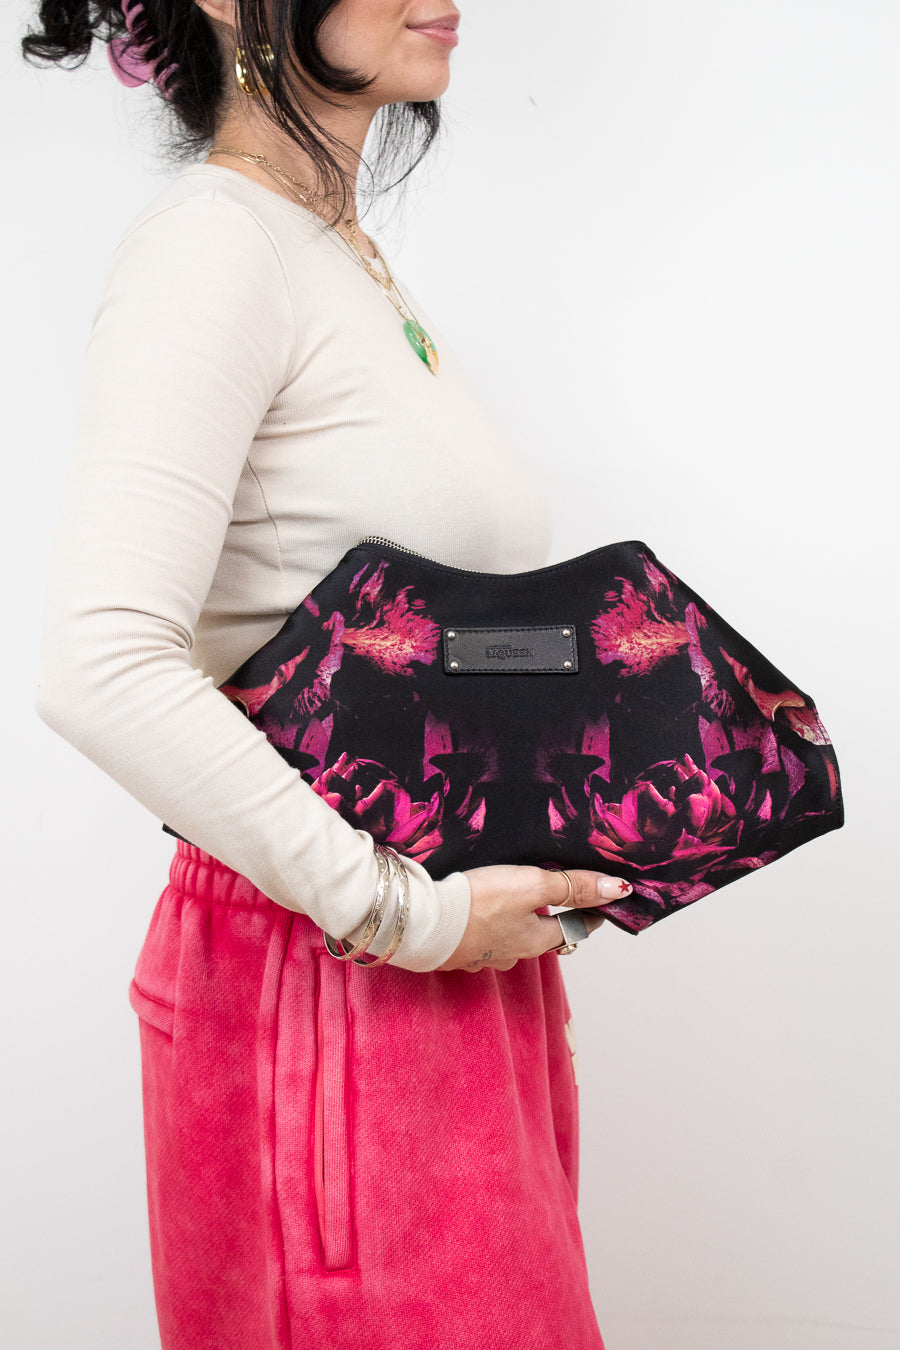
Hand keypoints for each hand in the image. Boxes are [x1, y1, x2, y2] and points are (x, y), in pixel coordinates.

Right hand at [434, 865, 632, 972]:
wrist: (421, 921)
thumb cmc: (476, 903)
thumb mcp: (532, 885)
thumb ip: (573, 887)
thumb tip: (618, 890)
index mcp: (536, 940)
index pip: (576, 927)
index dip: (591, 911)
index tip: (603, 901)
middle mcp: (513, 954)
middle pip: (542, 936)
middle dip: (553, 919)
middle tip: (561, 899)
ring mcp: (483, 955)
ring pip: (511, 939)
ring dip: (518, 924)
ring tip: (516, 903)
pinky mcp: (458, 949)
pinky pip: (483, 938)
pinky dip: (488, 927)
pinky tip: (479, 915)